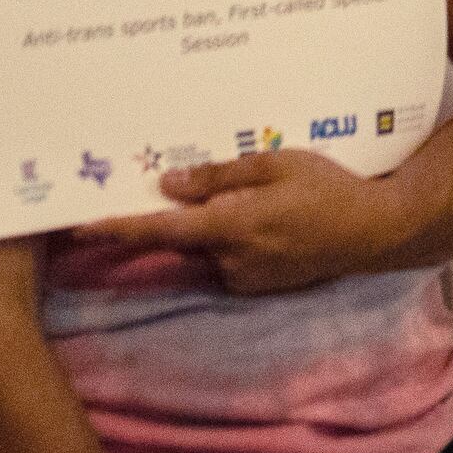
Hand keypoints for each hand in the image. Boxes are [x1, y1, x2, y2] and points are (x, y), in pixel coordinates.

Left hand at [72, 149, 395, 294]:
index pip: (159, 230)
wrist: (374, 231)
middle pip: (185, 237)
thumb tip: (168, 184)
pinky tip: (274, 220)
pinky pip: (232, 259)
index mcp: (230, 227)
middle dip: (184, 214)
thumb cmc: (327, 188)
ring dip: (219, 225)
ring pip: (211, 247)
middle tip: (195, 184)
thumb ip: (219, 176)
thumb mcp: (276, 165)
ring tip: (265, 199)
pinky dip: (238, 239)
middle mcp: (229, 260)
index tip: (79, 226)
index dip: (117, 228)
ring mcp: (245, 279)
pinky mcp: (260, 287)